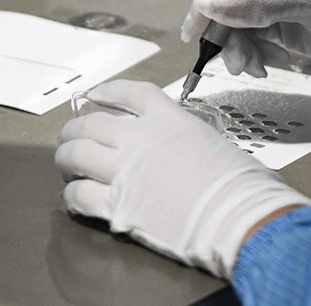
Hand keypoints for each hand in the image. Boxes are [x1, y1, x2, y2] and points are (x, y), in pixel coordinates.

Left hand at [55, 80, 310, 278]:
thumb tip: (190, 151)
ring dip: (65, 159)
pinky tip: (73, 199)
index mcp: (170, 120)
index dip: (107, 91)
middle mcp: (141, 140)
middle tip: (71, 138)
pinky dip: (71, 196)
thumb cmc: (245, 188)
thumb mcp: (218, 145)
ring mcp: (126, 172)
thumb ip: (192, 141)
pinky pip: (79, 196)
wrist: (242, 218)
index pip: (130, 94)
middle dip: (75, 129)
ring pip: (75, 154)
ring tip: (66, 165)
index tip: (95, 95)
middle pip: (91, 123)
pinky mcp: (119, 207)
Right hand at [181, 0, 310, 77]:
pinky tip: (265, 65)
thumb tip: (213, 6)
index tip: (199, 23)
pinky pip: (250, 39)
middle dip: (221, 28)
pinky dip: (250, 55)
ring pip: (234, 22)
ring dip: (235, 47)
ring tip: (251, 66)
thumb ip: (263, 3)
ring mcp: (277, 2)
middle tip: (224, 55)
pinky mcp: (282, 27)